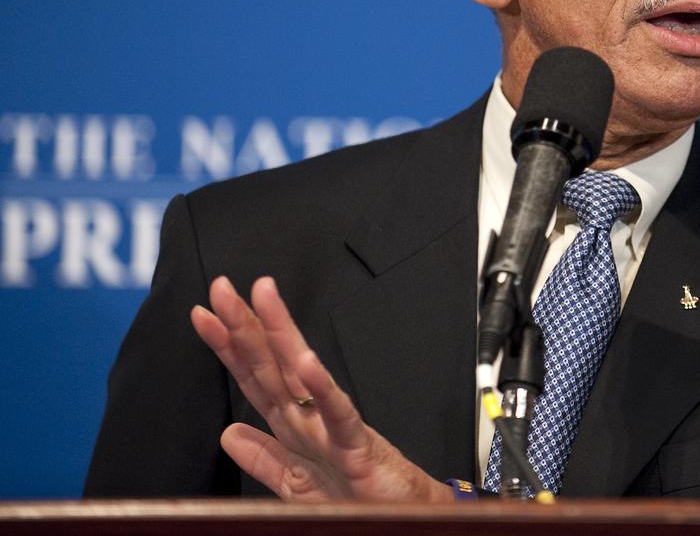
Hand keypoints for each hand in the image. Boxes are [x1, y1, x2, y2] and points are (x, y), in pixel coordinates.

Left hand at [191, 275, 452, 502]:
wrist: (398, 516)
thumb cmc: (354, 496)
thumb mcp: (294, 482)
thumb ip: (263, 457)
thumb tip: (228, 434)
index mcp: (291, 423)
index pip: (252, 376)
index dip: (226, 346)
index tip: (202, 314)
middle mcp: (308, 416)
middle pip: (269, 363)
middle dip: (244, 323)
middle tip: (222, 287)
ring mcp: (331, 425)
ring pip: (300, 372)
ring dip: (279, 332)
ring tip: (262, 297)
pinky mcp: (357, 443)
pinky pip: (338, 412)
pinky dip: (322, 387)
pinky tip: (307, 361)